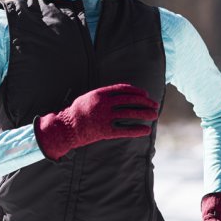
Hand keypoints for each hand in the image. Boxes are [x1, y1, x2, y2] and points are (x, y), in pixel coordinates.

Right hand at [33, 83, 157, 159]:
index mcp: (100, 93)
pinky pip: (125, 130)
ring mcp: (105, 118)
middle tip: (154, 104)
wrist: (66, 128)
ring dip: (145, 114)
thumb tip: (122, 92)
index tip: (145, 94)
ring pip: (130, 114)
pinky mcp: (105, 131)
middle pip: (130, 100)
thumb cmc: (78, 112)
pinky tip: (146, 130)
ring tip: (154, 115)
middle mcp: (104, 104)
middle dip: (145, 102)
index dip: (136, 91)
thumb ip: (104, 94)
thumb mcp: (89, 97)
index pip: (124, 89)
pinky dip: (137, 130)